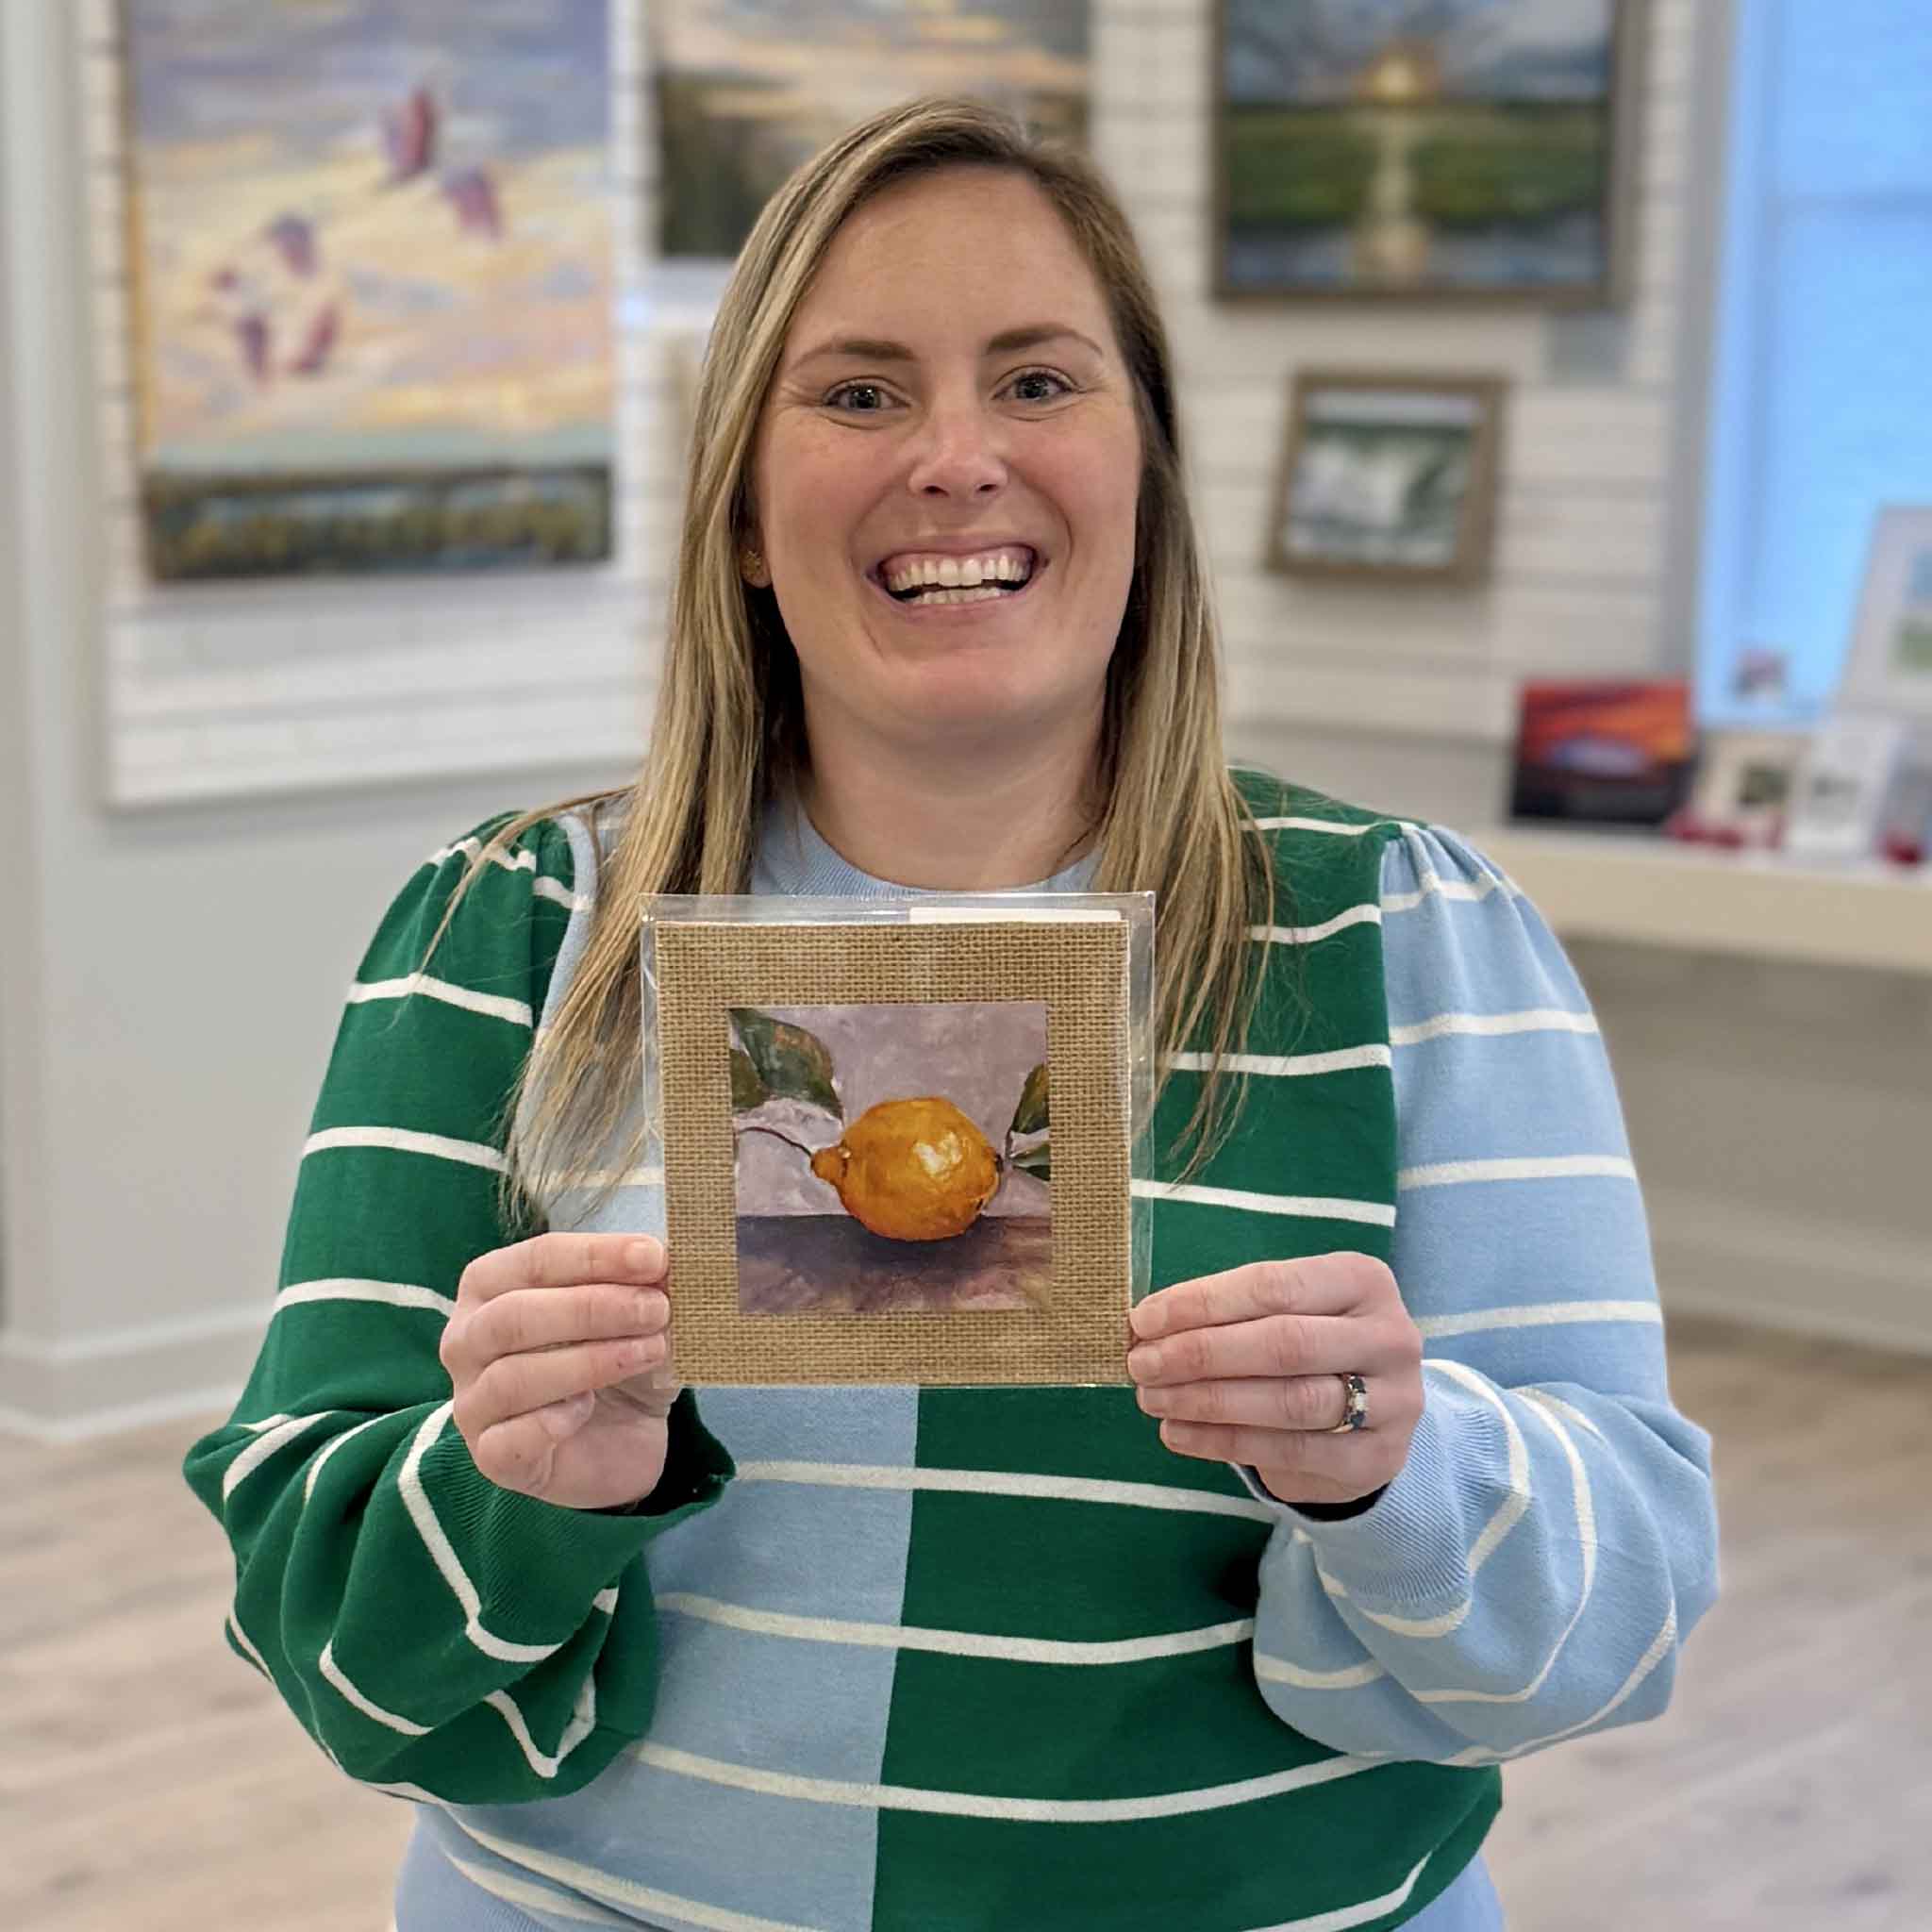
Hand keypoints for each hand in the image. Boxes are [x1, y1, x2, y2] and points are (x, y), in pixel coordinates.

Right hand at [440, 1233, 679, 1511]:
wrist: (621, 1440)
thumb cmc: (615, 1359)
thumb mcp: (637, 1315)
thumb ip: (644, 1286)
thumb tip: (666, 1263)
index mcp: (492, 1285)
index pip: (536, 1259)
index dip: (596, 1256)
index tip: (655, 1258)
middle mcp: (467, 1340)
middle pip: (513, 1315)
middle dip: (593, 1307)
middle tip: (657, 1308)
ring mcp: (472, 1402)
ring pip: (512, 1377)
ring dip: (591, 1361)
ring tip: (651, 1351)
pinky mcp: (491, 1456)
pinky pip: (511, 1440)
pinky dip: (555, 1420)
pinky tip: (590, 1408)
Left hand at [1126, 1254, 1422, 1508]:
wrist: (1372, 1419)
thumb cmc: (1310, 1349)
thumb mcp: (1282, 1313)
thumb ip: (1227, 1313)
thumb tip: (1143, 1324)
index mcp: (1362, 1280)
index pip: (1272, 1285)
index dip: (1202, 1303)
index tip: (1143, 1319)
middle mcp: (1389, 1335)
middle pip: (1283, 1343)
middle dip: (1201, 1353)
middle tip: (1142, 1364)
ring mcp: (1392, 1400)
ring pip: (1289, 1401)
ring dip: (1208, 1401)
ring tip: (1153, 1398)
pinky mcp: (1375, 1457)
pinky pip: (1290, 1450)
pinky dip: (1224, 1442)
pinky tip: (1179, 1433)